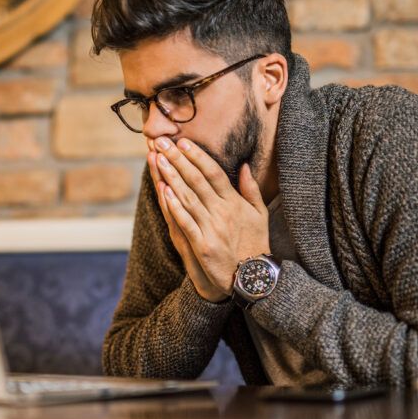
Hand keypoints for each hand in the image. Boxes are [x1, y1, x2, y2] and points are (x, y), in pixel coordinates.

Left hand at [150, 136, 269, 298]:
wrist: (253, 277)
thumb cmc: (255, 243)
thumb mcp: (260, 214)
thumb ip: (251, 189)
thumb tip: (245, 166)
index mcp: (235, 203)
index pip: (214, 173)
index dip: (197, 156)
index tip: (183, 142)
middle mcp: (223, 212)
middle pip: (197, 180)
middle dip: (178, 159)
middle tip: (162, 142)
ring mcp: (211, 228)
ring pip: (188, 197)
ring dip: (171, 176)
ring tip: (157, 159)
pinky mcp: (202, 245)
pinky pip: (185, 222)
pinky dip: (174, 206)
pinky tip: (163, 191)